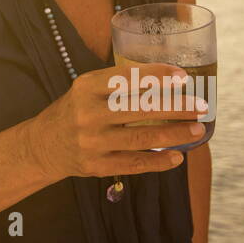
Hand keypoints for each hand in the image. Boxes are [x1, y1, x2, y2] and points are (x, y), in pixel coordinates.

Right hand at [26, 63, 206, 181]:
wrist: (43, 145)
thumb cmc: (75, 110)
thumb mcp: (87, 89)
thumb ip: (118, 85)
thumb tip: (167, 80)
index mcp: (86, 87)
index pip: (126, 78)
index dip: (157, 76)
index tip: (182, 76)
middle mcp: (88, 114)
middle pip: (140, 109)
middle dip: (175, 107)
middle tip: (200, 106)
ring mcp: (92, 142)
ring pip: (142, 139)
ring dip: (174, 135)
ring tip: (197, 131)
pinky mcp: (96, 166)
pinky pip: (134, 164)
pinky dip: (159, 162)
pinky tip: (178, 157)